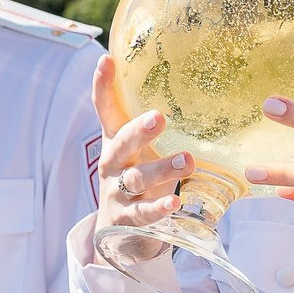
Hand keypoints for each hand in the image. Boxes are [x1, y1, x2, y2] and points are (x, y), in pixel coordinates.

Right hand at [90, 55, 187, 254]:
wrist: (117, 231)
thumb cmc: (136, 177)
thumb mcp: (140, 150)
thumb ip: (152, 125)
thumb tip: (191, 81)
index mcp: (116, 140)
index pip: (105, 109)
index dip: (102, 86)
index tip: (107, 61)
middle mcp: (112, 162)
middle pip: (121, 143)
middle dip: (138, 131)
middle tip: (159, 118)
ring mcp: (117, 191)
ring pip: (136, 178)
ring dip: (162, 169)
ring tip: (188, 161)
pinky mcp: (127, 218)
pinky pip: (143, 212)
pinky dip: (158, 208)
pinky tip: (175, 202)